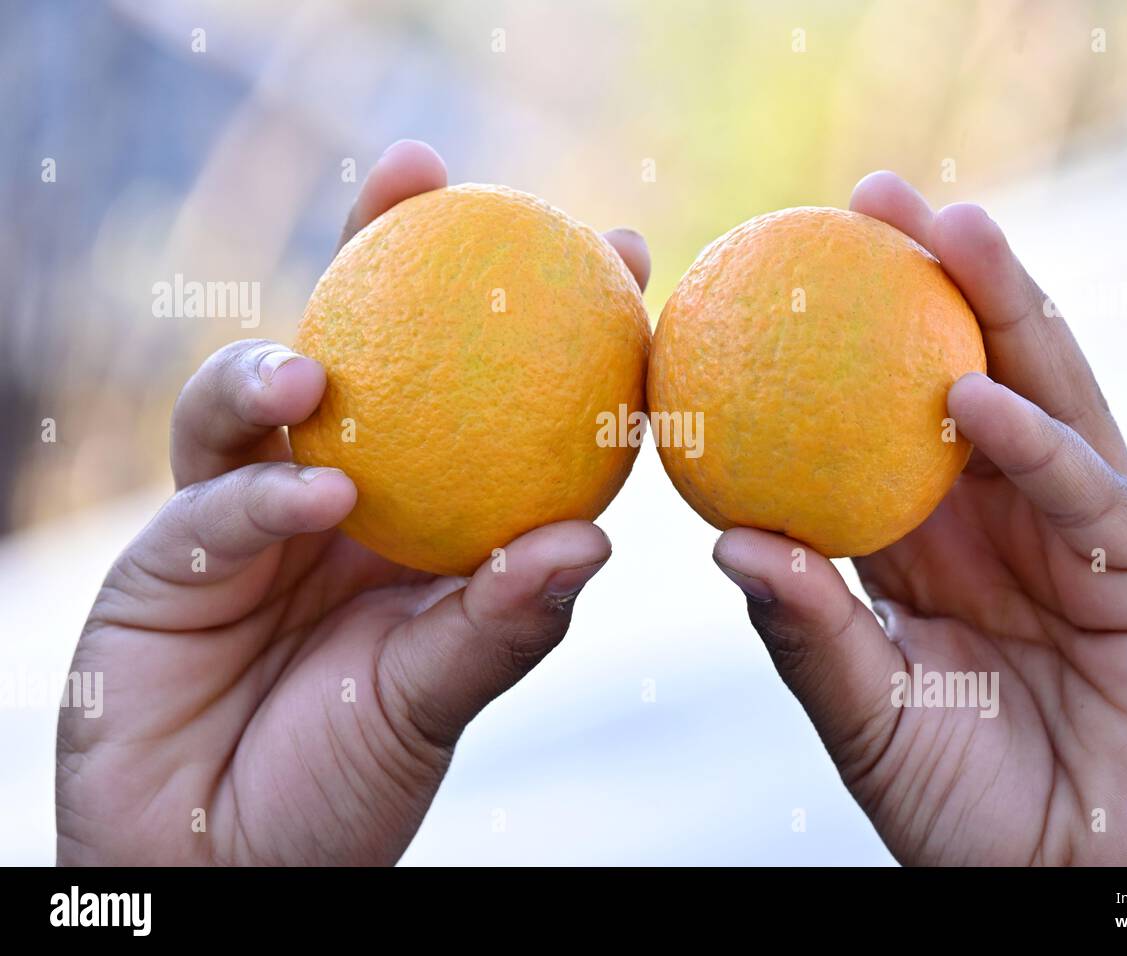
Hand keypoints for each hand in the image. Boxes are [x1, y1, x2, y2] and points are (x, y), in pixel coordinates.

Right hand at [56, 140, 651, 864]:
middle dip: (376, 248)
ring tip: (318, 374)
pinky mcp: (161, 563)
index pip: (479, 392)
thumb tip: (590, 536)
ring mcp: (241, 521)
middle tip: (421, 171)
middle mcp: (332, 497)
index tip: (613, 246)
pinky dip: (254, 500)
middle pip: (352, 348)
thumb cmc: (340, 786)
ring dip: (276, 369)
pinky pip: (207, 512)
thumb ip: (503, 623)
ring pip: (245, 404)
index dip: (531, 316)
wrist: (229, 869)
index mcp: (413, 515)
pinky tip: (311, 499)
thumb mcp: (438, 699)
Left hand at [712, 172, 1126, 865]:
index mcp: (926, 544)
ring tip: (953, 227)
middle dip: (932, 282)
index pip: (882, 417)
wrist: (1067, 888)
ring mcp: (1077, 531)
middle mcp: (999, 518)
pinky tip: (973, 395)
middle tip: (874, 197)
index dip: (844, 342)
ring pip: (1044, 396)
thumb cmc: (962, 812)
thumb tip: (729, 541)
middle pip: (970, 373)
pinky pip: (1085, 489)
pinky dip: (1033, 441)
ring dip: (1003, 309)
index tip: (782, 268)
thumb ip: (811, 632)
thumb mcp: (868, 716)